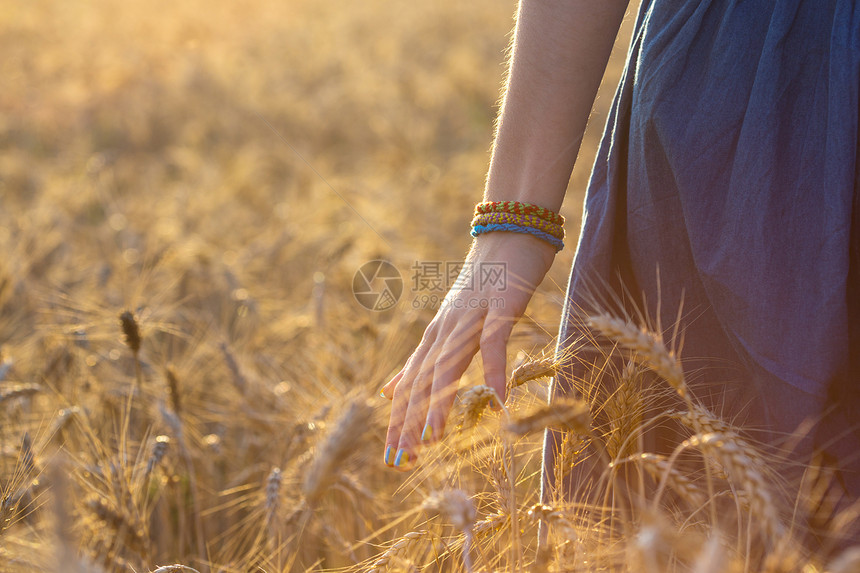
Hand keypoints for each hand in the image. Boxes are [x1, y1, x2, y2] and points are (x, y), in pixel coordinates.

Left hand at [380, 231, 556, 468]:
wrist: (509, 232)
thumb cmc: (487, 281)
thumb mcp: (451, 321)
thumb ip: (424, 356)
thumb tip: (391, 388)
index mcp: (436, 335)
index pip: (411, 383)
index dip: (400, 419)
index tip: (391, 453)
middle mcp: (446, 328)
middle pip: (421, 380)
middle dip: (409, 420)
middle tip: (399, 458)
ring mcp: (471, 317)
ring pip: (448, 364)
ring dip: (438, 402)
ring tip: (431, 439)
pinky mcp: (499, 306)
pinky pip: (495, 342)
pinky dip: (495, 369)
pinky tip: (498, 398)